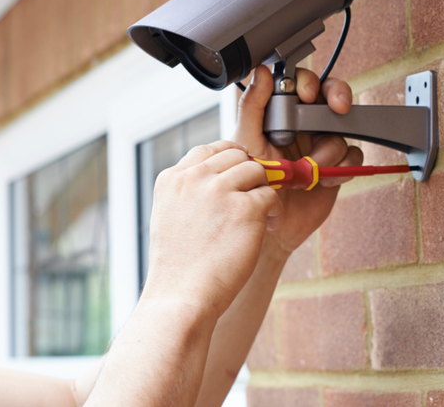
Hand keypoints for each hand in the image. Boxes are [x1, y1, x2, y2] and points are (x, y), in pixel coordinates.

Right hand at [143, 141, 283, 314]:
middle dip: (248, 174)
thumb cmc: (178, 265)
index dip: (229, 158)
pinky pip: (271, 195)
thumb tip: (219, 178)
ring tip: (262, 214)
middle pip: (235, 156)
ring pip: (256, 171)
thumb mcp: (168, 215)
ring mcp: (220, 191)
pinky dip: (274, 211)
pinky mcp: (246, 209)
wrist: (182, 294)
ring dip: (263, 190)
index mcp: (172, 179)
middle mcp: (194, 178)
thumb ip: (189, 191)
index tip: (238, 174)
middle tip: (254, 196)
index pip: (208, 149)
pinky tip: (269, 227)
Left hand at [232, 65, 362, 256]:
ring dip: (328, 148)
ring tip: (309, 168)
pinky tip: (323, 179)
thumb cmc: (248, 183)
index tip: (308, 94)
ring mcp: (319, 144)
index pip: (298, 84)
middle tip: (337, 108)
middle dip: (336, 96)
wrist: (267, 223)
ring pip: (340, 129)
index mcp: (277, 114)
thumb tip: (260, 71)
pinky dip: (343, 166)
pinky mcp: (335, 165)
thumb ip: (253, 106)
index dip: (308, 83)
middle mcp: (300, 125)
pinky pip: (353, 154)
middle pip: (328, 96)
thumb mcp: (246, 142)